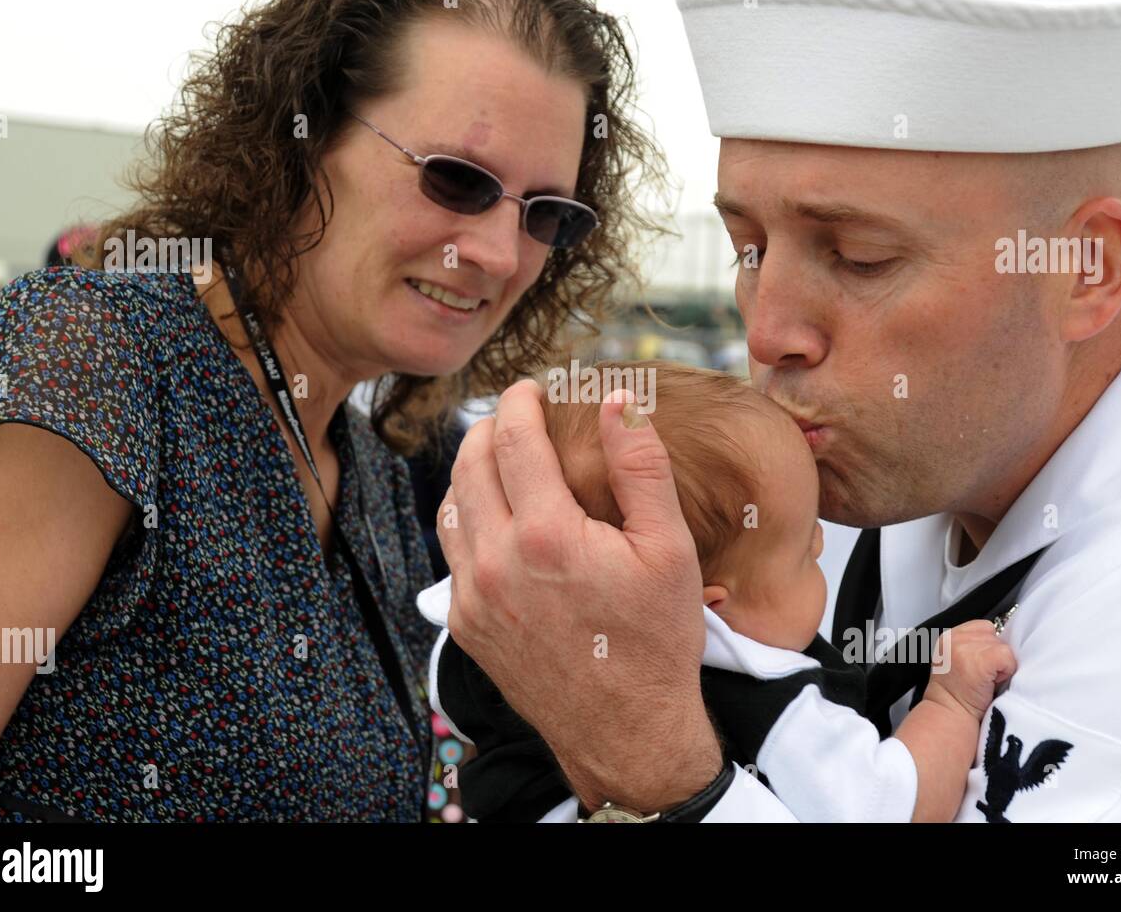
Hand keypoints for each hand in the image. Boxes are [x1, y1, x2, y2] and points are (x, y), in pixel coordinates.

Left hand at [439, 380, 721, 812]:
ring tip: (502, 457)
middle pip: (469, 463)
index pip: (511, 439)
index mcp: (545, 535)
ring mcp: (473, 597)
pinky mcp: (467, 625)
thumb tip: (619, 400)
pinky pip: (453, 552)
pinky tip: (498, 517)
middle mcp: (495, 562)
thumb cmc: (656, 641)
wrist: (626, 732)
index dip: (519, 402)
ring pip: (451, 505)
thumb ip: (641, 466)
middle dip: (489, 427)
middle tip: (516, 415)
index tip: (532, 388)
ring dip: (472, 470)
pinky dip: (468, 518)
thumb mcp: (669, 549)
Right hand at [924, 620, 1016, 721]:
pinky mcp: (980, 659)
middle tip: (982, 677)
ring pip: (1003, 645)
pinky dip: (1007, 670)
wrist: (950, 717)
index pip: (983, 628)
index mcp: (948, 637)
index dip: (988, 647)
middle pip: (994, 635)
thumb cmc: (958, 696)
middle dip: (994, 655)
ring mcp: (966, 648)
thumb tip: (1001, 642)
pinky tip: (992, 683)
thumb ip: (972, 646)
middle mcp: (954, 638)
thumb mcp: (957, 662)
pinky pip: (1007, 656)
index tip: (980, 667)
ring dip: (1001, 664)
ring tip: (986, 681)